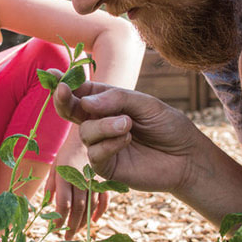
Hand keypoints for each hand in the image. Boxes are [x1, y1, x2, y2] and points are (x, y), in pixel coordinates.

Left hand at [45, 127, 108, 238]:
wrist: (90, 132)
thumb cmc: (68, 150)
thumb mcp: (56, 164)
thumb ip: (52, 184)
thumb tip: (46, 203)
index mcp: (66, 175)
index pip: (63, 203)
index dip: (59, 219)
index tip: (55, 229)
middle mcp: (81, 179)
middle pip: (78, 209)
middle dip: (72, 226)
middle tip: (67, 237)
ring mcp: (94, 180)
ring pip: (91, 207)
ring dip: (84, 222)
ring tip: (77, 232)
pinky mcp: (105, 179)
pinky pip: (104, 199)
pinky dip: (100, 211)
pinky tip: (94, 220)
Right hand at [53, 80, 203, 194]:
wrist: (187, 157)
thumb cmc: (168, 126)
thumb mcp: (145, 103)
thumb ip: (116, 99)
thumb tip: (84, 102)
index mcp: (107, 104)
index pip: (82, 92)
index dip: (67, 84)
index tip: (53, 75)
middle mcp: (100, 123)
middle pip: (71, 112)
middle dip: (64, 100)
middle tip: (63, 90)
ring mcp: (102, 145)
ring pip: (86, 132)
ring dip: (104, 125)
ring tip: (128, 124)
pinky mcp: (107, 167)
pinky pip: (95, 154)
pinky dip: (109, 144)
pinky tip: (127, 139)